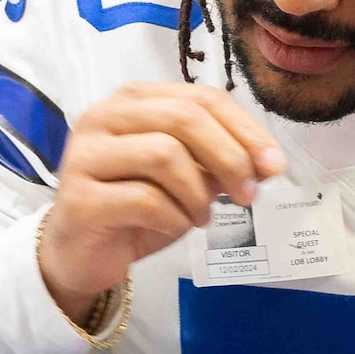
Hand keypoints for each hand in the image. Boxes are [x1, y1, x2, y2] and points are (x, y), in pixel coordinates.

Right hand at [36, 83, 285, 326]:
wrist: (82, 255)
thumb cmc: (136, 209)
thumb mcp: (187, 179)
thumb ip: (219, 161)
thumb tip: (268, 162)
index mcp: (133, 100)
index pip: (201, 98)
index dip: (245, 130)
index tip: (274, 165)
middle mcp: (104, 116)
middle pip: (184, 118)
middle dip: (229, 157)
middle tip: (248, 194)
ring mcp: (86, 155)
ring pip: (165, 155)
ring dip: (198, 193)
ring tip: (201, 216)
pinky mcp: (80, 198)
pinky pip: (146, 200)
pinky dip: (175, 218)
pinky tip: (176, 227)